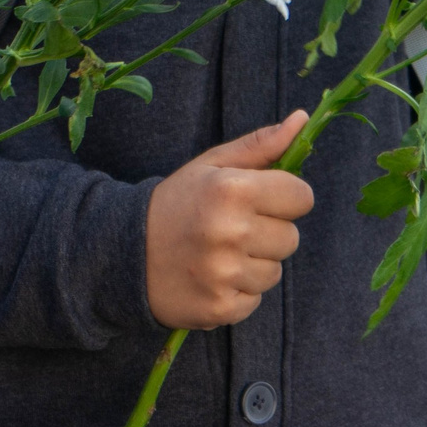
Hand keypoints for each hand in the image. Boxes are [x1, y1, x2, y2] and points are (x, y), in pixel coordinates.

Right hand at [145, 110, 314, 328]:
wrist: (124, 253)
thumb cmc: (177, 203)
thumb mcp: (213, 165)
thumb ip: (261, 145)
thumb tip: (302, 119)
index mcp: (233, 190)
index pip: (301, 197)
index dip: (286, 197)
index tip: (265, 199)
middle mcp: (231, 233)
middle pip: (291, 238)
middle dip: (269, 231)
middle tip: (234, 228)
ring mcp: (225, 274)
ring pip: (274, 272)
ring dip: (254, 264)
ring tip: (221, 253)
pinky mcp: (219, 308)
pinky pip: (255, 300)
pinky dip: (239, 291)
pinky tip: (213, 277)